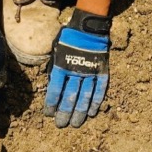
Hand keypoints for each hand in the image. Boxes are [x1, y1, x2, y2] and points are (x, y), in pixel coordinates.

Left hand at [44, 8, 110, 128]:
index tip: (49, 114)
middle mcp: (76, 71)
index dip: (51, 103)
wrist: (88, 26)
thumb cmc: (68, 38)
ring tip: (75, 123)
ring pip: (85, 96)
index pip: (55, 89)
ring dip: (79, 112)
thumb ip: (54, 68)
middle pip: (70, 96)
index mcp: (62, 65)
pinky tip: (91, 112)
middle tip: (61, 124)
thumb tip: (51, 86)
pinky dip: (96, 102)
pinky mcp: (102, 71)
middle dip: (64, 112)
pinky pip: (100, 89)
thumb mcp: (55, 50)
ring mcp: (90, 72)